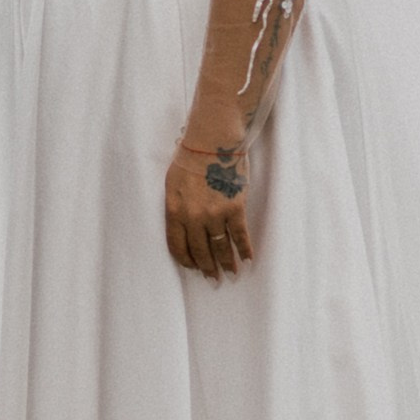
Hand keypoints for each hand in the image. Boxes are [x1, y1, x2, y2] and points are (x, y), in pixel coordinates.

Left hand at [165, 132, 254, 281]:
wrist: (213, 140)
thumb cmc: (190, 157)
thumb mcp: (173, 183)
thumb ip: (176, 206)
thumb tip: (183, 224)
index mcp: (174, 211)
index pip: (177, 246)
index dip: (186, 260)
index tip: (193, 268)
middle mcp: (193, 217)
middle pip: (200, 251)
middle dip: (207, 268)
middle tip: (213, 279)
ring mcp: (215, 214)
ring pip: (221, 247)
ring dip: (226, 263)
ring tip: (231, 273)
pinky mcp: (235, 208)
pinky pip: (240, 235)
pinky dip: (245, 249)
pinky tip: (247, 259)